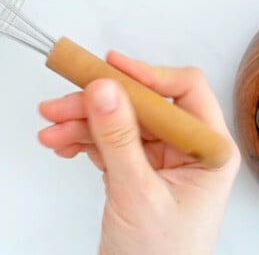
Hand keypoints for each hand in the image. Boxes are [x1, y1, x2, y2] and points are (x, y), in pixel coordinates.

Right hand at [37, 52, 239, 254]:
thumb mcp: (137, 192)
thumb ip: (118, 138)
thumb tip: (104, 87)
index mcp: (209, 152)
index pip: (184, 91)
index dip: (147, 74)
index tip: (109, 66)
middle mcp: (188, 151)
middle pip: (140, 104)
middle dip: (97, 104)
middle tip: (59, 104)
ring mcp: (160, 162)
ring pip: (118, 122)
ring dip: (81, 123)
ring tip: (50, 130)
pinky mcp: (136, 173)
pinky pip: (107, 142)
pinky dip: (82, 141)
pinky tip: (61, 145)